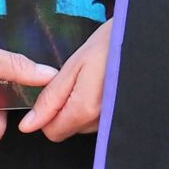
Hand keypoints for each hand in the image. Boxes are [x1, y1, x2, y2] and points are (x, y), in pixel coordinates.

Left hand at [21, 21, 111, 139]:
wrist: (140, 36)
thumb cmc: (109, 44)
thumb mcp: (73, 66)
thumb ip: (50, 98)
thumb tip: (27, 126)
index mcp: (85, 109)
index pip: (52, 131)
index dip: (47, 112)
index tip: (56, 89)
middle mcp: (101, 121)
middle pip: (68, 130)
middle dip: (64, 110)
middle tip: (76, 80)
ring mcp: (113, 120)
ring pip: (83, 126)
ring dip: (80, 109)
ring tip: (91, 81)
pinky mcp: (121, 116)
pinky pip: (98, 121)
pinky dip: (94, 108)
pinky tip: (102, 87)